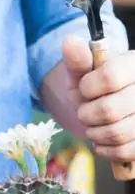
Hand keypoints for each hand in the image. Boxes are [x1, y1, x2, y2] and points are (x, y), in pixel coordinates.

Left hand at [63, 35, 134, 161]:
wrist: (109, 106)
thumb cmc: (95, 88)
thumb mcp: (84, 74)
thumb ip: (77, 60)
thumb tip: (69, 41)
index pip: (109, 78)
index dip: (88, 88)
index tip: (84, 89)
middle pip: (109, 110)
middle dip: (86, 114)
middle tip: (86, 111)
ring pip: (116, 133)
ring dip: (95, 132)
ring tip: (94, 124)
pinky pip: (124, 151)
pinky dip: (105, 148)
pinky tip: (103, 139)